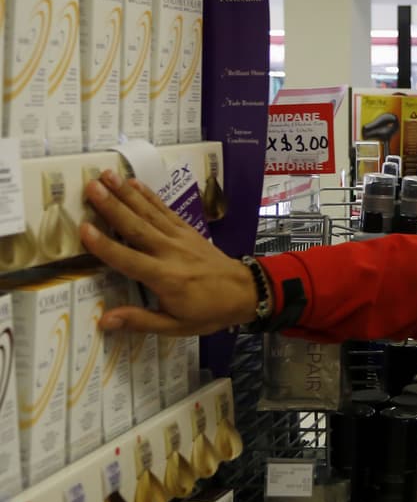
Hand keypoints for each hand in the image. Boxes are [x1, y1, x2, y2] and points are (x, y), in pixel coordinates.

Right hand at [79, 170, 258, 334]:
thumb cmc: (209, 311)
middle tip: (91, 186)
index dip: (105, 246)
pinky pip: (166, 210)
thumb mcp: (176, 326)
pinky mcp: (188, 230)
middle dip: (113, 206)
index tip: (84, 228)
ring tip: (106, 175)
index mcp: (166, 278)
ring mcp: (180, 238)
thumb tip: (104, 321)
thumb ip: (140, 321)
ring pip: (149, 213)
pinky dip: (149, 195)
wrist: (246, 292)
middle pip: (137, 227)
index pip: (129, 260)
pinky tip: (134, 183)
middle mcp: (171, 252)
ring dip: (126, 193)